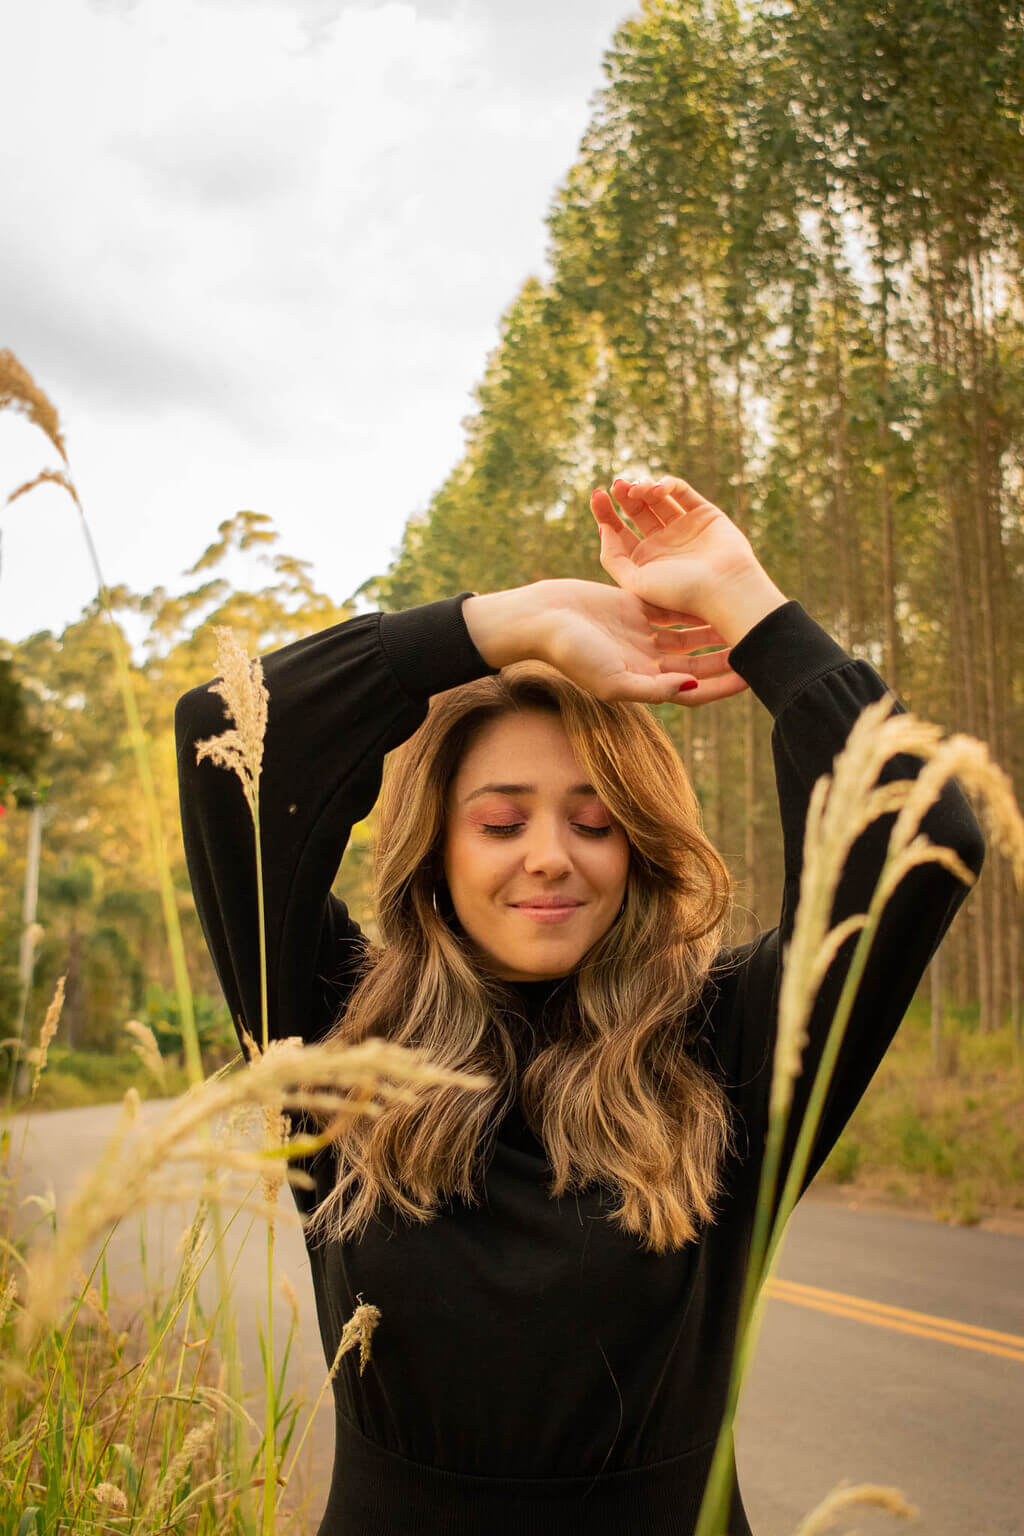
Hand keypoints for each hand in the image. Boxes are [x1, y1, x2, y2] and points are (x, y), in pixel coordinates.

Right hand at [531, 578, 744, 707]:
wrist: (540, 619)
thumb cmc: (570, 653)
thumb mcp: (613, 678)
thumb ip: (653, 687)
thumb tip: (691, 684)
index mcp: (643, 682)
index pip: (693, 689)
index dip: (723, 686)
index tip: (752, 676)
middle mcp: (646, 661)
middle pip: (696, 661)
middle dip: (725, 656)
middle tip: (758, 646)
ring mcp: (641, 634)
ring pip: (687, 633)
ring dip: (713, 629)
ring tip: (744, 618)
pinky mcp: (633, 608)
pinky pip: (670, 606)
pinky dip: (691, 603)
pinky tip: (717, 593)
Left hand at [590, 475, 784, 647]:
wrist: (723, 589)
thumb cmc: (679, 593)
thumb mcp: (634, 583)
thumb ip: (613, 558)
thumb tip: (603, 528)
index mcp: (645, 560)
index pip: (618, 530)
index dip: (605, 512)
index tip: (597, 495)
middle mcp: (663, 543)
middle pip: (636, 511)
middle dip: (623, 495)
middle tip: (616, 484)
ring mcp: (684, 527)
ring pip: (657, 499)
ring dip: (643, 487)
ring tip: (636, 489)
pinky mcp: (704, 513)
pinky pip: (682, 492)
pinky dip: (668, 485)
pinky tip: (657, 490)